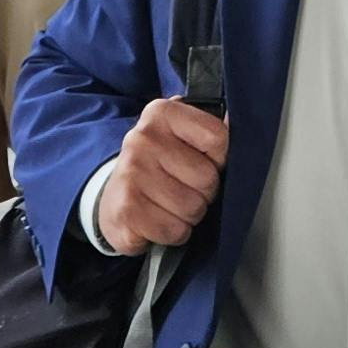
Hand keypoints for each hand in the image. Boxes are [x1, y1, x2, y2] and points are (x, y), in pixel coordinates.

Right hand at [100, 98, 228, 249]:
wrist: (113, 199)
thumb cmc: (157, 168)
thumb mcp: (180, 137)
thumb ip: (209, 129)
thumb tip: (234, 122)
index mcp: (160, 113)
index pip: (217, 137)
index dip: (218, 158)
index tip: (202, 161)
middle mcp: (142, 139)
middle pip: (208, 178)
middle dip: (203, 192)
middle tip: (183, 188)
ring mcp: (131, 174)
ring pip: (193, 208)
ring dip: (188, 215)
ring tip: (170, 205)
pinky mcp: (126, 210)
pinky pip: (175, 231)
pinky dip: (173, 233)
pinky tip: (158, 220)